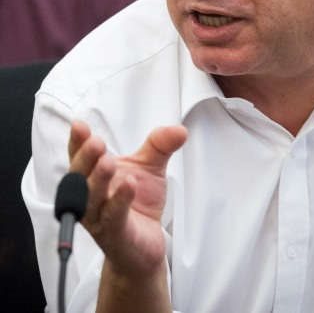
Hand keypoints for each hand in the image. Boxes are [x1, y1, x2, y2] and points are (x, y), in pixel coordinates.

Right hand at [68, 120, 187, 278]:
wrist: (146, 244)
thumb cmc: (139, 202)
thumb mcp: (151, 167)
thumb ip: (161, 145)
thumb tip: (179, 130)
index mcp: (94, 176)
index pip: (80, 157)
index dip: (77, 142)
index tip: (79, 125)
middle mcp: (91, 197)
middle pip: (80, 176)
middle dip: (86, 158)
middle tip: (96, 143)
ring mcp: (99, 217)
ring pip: (92, 198)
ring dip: (98, 179)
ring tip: (108, 162)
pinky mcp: (115, 234)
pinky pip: (113, 217)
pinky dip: (120, 200)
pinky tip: (128, 185)